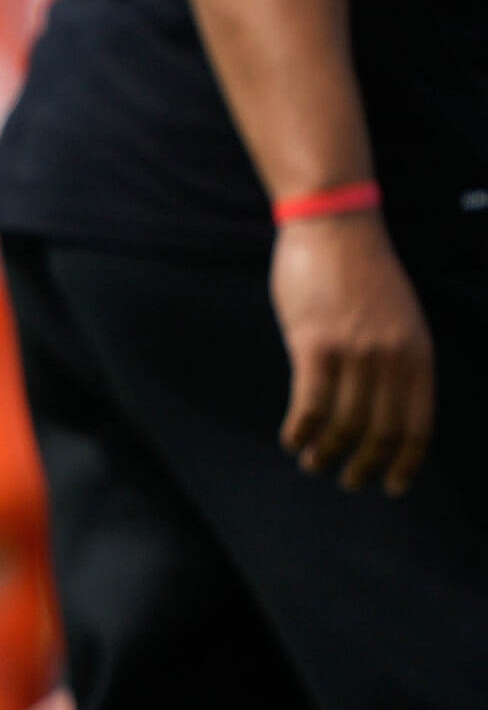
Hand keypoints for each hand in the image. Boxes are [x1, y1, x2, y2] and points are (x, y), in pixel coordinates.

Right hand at [271, 211, 432, 494]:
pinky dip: (300, 430)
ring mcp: (354, 353)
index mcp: (419, 354)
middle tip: (348, 481)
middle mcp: (391, 359)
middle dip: (363, 465)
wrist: (334, 225)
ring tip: (312, 463)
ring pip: (343, 424)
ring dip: (326, 453)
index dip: (405, 463)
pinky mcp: (315, 344)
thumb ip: (398, 359)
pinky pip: (309, 405)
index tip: (392, 484)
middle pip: (379, 433)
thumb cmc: (361, 270)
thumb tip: (380, 407)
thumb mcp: (401, 318)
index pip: (418, 426)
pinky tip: (291, 439)